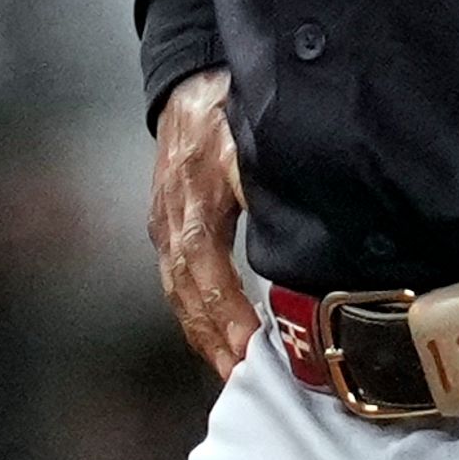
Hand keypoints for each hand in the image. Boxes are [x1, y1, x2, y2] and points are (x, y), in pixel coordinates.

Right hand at [147, 68, 254, 377]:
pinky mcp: (168, 224)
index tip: (249, 346)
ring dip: (203, 333)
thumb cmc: (223, 102)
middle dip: (214, 337)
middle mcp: (172, 215)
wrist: (189, 80)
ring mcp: (165, 221)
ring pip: (178, 290)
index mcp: (194, 195)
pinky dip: (196, 312)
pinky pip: (178, 279)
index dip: (225, 309)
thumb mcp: (248, 132)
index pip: (204, 266)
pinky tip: (217, 335)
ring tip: (232, 372)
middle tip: (242, 379)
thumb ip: (268, 177)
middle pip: (187, 290)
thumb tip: (293, 224)